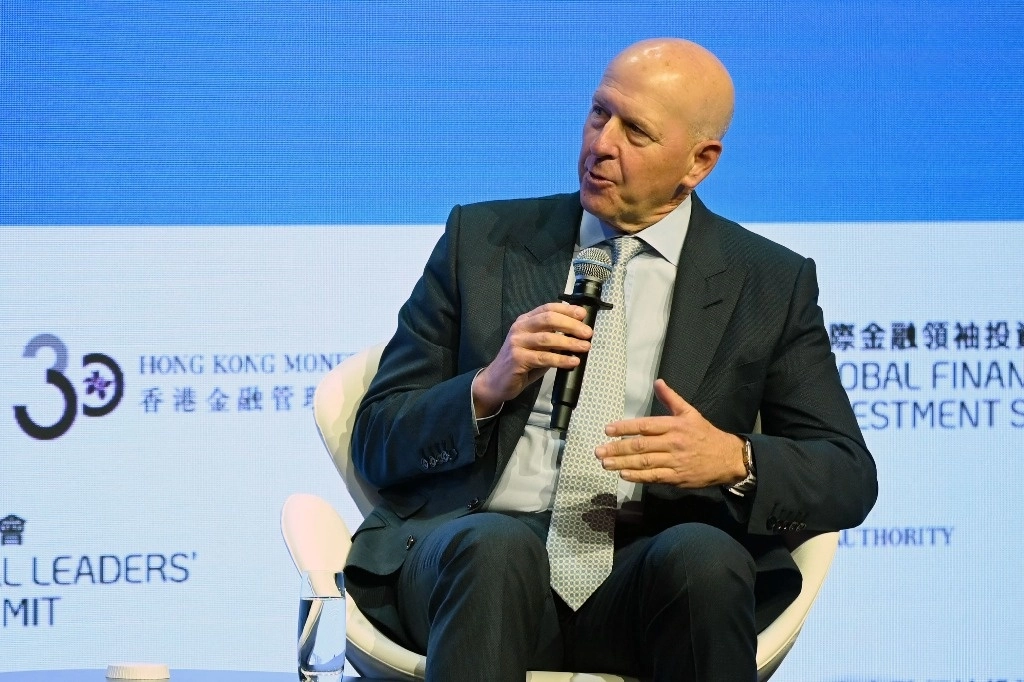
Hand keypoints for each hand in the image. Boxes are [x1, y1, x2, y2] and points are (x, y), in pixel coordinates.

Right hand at [472, 302, 592, 416]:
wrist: (497, 381)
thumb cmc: (521, 364)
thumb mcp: (537, 347)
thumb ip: (552, 339)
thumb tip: (578, 335)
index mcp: (524, 321)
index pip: (547, 308)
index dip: (567, 309)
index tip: (583, 315)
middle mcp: (520, 328)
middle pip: (549, 319)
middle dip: (571, 325)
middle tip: (588, 333)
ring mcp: (517, 343)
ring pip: (548, 338)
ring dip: (569, 342)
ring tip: (585, 347)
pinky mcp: (517, 359)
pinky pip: (544, 357)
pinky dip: (561, 359)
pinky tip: (573, 361)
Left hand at [596, 379, 746, 487]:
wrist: (727, 458)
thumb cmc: (705, 434)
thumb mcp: (690, 413)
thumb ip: (672, 398)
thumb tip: (658, 382)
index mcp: (674, 425)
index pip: (645, 426)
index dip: (625, 428)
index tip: (607, 430)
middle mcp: (673, 443)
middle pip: (641, 446)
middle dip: (617, 448)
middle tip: (599, 450)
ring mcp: (674, 462)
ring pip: (645, 462)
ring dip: (623, 463)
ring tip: (605, 463)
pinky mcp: (677, 477)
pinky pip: (654, 477)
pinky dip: (638, 476)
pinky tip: (624, 474)